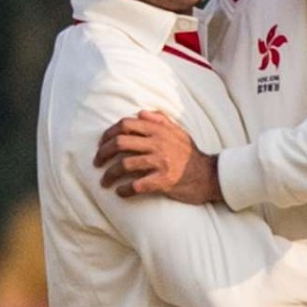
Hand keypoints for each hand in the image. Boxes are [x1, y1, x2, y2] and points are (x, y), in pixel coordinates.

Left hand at [93, 110, 221, 203]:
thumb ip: (160, 120)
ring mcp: (160, 162)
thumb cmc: (190, 154)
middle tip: (97, 162)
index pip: (126, 125)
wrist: (209, 176)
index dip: (108, 133)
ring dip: (109, 174)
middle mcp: (158, 143)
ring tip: (104, 181)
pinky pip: (136, 185)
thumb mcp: (178, 132)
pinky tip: (120, 193)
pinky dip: (124, 190)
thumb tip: (141, 113)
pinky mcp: (163, 181)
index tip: (101, 143)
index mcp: (159, 130)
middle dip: (103, 153)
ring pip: (124, 164)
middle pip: (120, 143)